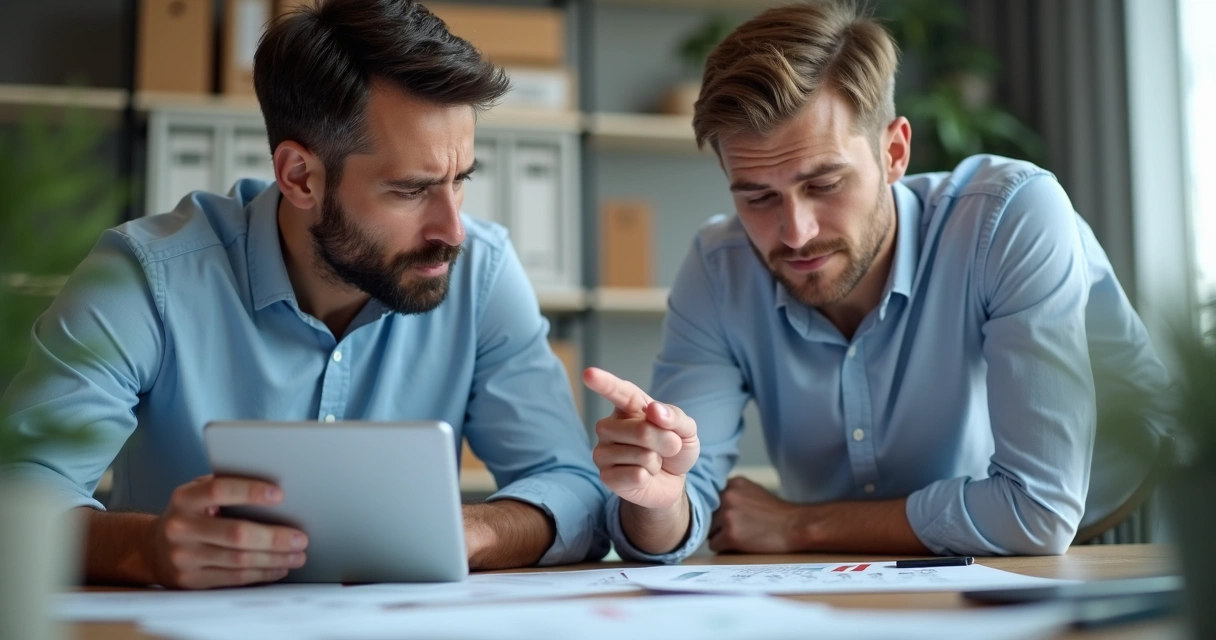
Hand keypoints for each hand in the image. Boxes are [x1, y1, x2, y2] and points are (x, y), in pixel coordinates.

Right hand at [148, 475, 308, 588]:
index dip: (250, 491)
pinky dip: (262, 573)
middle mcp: (180, 528)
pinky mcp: (190, 581)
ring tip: (297, 554)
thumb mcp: (198, 494)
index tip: (280, 496)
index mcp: (184, 499)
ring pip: (239, 560)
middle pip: (236, 533)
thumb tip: (274, 493)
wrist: (152, 548)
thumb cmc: (190, 514)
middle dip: (274, 537)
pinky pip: (234, 578)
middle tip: (301, 538)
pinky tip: (279, 567)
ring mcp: (183, 557)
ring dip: (274, 558)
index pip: (219, 490)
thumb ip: (226, 488)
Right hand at [583, 367, 699, 509]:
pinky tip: (643, 476)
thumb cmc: (674, 448)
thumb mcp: (686, 429)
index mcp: (628, 407)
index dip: (604, 383)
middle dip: (665, 442)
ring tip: (652, 462)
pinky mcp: (606, 476)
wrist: (670, 481)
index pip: (618, 392)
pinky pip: (636, 476)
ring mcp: (603, 451)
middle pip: (642, 431)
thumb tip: (654, 410)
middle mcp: (610, 426)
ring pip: (641, 455)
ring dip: (657, 461)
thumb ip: (675, 417)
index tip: (589, 374)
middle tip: (666, 448)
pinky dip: (649, 477)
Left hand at [709, 476, 807, 552]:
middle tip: (739, 528)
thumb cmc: (776, 514)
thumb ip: (733, 495)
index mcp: (733, 483)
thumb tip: (711, 505)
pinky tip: (742, 544)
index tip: (728, 516)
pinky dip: (725, 548)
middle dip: (718, 523)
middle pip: (707, 515)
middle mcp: (727, 495)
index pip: (710, 499)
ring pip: (709, 531)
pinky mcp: (730, 534)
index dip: (717, 510)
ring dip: (721, 536)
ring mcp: (728, 514)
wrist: (795, 527)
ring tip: (742, 536)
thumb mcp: (753, 492)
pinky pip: (715, 545)